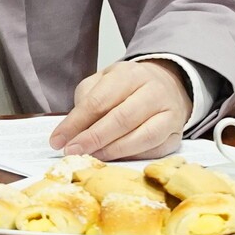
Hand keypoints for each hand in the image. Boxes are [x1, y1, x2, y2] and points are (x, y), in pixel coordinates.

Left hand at [50, 59, 191, 160]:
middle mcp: (154, 92)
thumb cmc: (128, 87)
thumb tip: (72, 131)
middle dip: (93, 139)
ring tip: (91, 156)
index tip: (57, 140)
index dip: (75, 123)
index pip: (99, 101)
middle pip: (122, 119)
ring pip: (143, 137)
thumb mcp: (103, 82)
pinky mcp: (177, 135)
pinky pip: (155, 150)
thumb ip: (87, 101)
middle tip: (72, 151)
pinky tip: (114, 159)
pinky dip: (132, 157)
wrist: (168, 85)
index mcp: (130, 74)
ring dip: (113, 151)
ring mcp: (170, 114)